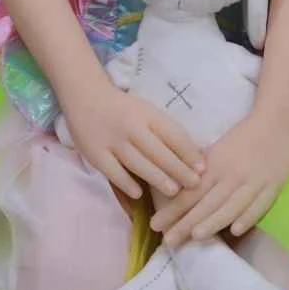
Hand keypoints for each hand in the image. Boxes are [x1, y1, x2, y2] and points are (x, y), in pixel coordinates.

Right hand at [64, 83, 205, 200]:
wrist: (85, 96)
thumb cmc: (124, 108)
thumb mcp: (146, 112)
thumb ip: (164, 131)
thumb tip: (193, 154)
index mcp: (148, 114)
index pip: (172, 134)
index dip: (189, 152)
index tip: (202, 168)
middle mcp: (131, 127)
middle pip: (158, 152)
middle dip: (178, 170)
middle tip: (194, 185)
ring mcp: (112, 141)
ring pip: (138, 163)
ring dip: (158, 178)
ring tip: (174, 191)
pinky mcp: (95, 153)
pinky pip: (113, 172)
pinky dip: (126, 183)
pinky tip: (139, 194)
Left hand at [149, 115, 288, 247]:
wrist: (279, 120)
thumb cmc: (246, 135)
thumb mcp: (219, 148)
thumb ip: (203, 169)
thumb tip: (181, 184)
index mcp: (216, 164)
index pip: (190, 192)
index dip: (173, 209)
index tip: (156, 225)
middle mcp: (231, 175)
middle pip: (207, 203)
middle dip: (186, 223)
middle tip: (169, 241)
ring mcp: (253, 181)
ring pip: (231, 206)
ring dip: (213, 221)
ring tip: (196, 237)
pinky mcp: (273, 186)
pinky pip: (259, 205)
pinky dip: (247, 217)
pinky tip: (236, 230)